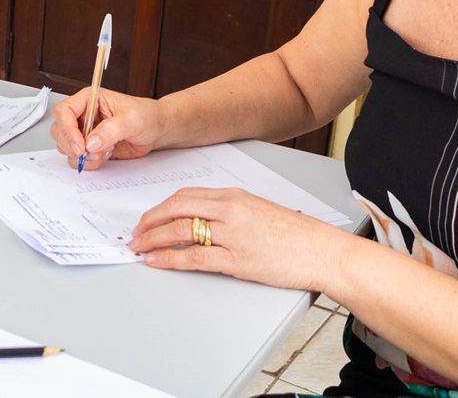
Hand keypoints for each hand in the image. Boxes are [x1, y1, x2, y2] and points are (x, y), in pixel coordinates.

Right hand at [48, 87, 164, 170]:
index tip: (80, 146)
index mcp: (88, 100)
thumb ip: (111, 130)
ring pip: (65, 147)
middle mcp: (82, 115)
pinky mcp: (89, 147)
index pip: (64, 111)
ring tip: (104, 151)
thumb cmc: (146, 116)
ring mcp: (84, 132)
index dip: (67, 130)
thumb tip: (91, 143)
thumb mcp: (132, 120)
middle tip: (92, 153)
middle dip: (74, 146)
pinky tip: (106, 155)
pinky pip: (77, 158)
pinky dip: (89, 163)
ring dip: (83, 156)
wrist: (156, 130)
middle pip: (59, 131)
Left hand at [127, 187, 350, 292]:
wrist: (322, 251)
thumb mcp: (260, 211)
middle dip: (149, 221)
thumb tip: (204, 220)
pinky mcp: (237, 259)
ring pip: (179, 230)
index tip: (149, 217)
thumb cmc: (297, 235)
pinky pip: (192, 257)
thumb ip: (232, 211)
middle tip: (135, 233)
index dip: (161, 207)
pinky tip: (156, 261)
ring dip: (153, 239)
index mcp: (235, 196)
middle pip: (176, 208)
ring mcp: (232, 234)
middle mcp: (230, 209)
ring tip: (139, 248)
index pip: (186, 195)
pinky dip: (168, 258)